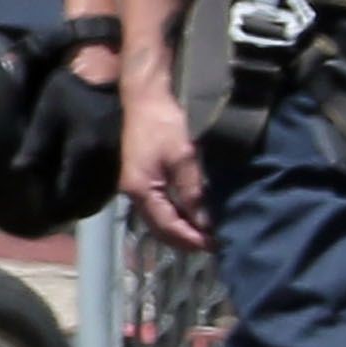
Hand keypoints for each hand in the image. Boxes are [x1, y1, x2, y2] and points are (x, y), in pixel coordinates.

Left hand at [17, 61, 123, 225]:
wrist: (107, 70)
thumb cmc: (71, 90)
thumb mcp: (47, 114)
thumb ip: (34, 146)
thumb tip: (19, 172)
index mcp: (84, 149)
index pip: (67, 192)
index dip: (52, 206)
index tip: (41, 211)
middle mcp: (106, 159)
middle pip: (87, 200)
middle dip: (68, 209)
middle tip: (52, 210)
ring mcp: (121, 157)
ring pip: (103, 195)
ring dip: (84, 203)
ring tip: (66, 203)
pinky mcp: (128, 153)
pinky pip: (113, 183)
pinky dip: (98, 191)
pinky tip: (85, 188)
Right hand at [122, 83, 210, 248]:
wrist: (144, 100)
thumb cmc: (163, 125)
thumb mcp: (183, 157)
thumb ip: (192, 190)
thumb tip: (203, 221)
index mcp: (142, 191)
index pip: (167, 225)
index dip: (189, 238)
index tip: (211, 245)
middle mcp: (133, 195)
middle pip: (158, 228)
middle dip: (183, 239)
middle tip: (209, 245)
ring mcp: (134, 188)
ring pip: (156, 220)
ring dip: (178, 230)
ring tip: (202, 235)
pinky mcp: (140, 179)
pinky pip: (156, 208)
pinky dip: (173, 216)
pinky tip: (188, 216)